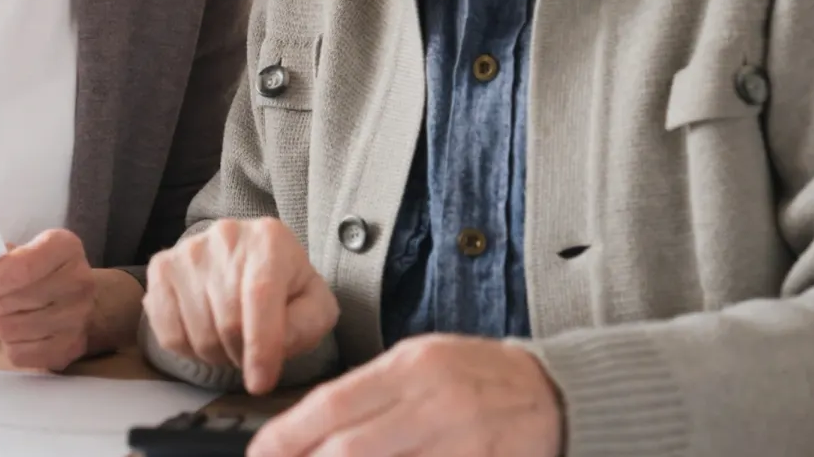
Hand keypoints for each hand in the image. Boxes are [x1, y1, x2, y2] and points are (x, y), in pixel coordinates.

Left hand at [0, 228, 121, 370]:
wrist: (86, 301)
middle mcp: (78, 281)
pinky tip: (22, 333)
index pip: (20, 267)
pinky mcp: (70, 348)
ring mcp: (77, 318)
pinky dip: (11, 345)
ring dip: (1, 323)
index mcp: (65, 247)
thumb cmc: (46, 271)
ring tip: (12, 314)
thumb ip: (2, 257)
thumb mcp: (29, 249)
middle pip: (10, 300)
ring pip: (9, 329)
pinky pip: (18, 354)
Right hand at [143, 217, 337, 393]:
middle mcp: (225, 237)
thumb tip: (275, 348)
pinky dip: (189, 351)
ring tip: (230, 340)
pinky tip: (205, 335)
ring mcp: (188, 252)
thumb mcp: (314, 304)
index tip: (261, 383)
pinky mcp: (161, 268)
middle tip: (251, 353)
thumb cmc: (284, 286)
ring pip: (198, 333)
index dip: (261, 346)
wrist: (248, 258)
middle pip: (228, 322)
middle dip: (242, 354)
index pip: (259, 295)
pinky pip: (169, 334)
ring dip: (218, 354)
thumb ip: (306, 325)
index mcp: (269, 240)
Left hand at [248, 334, 562, 456]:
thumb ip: (371, 393)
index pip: (333, 404)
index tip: (261, 452)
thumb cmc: (477, 378)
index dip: (289, 435)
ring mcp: (460, 440)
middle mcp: (434, 403)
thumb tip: (313, 425)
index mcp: (413, 367)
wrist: (553, 394)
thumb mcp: (421, 365)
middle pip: (349, 447)